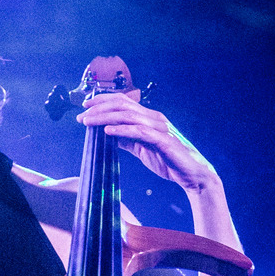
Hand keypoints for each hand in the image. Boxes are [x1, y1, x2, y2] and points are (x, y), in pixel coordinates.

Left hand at [77, 93, 220, 191]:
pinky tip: (108, 132)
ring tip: (88, 122)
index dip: (103, 101)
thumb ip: (128, 140)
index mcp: (150, 118)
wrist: (193, 174)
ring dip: (105, 117)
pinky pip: (139, 132)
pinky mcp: (163, 141)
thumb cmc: (169, 161)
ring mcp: (159, 128)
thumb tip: (109, 134)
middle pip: (123, 105)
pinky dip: (122, 131)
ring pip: (128, 116)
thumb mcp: (143, 149)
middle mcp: (154, 118)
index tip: (85, 106)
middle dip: (99, 108)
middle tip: (81, 115)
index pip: (124, 102)